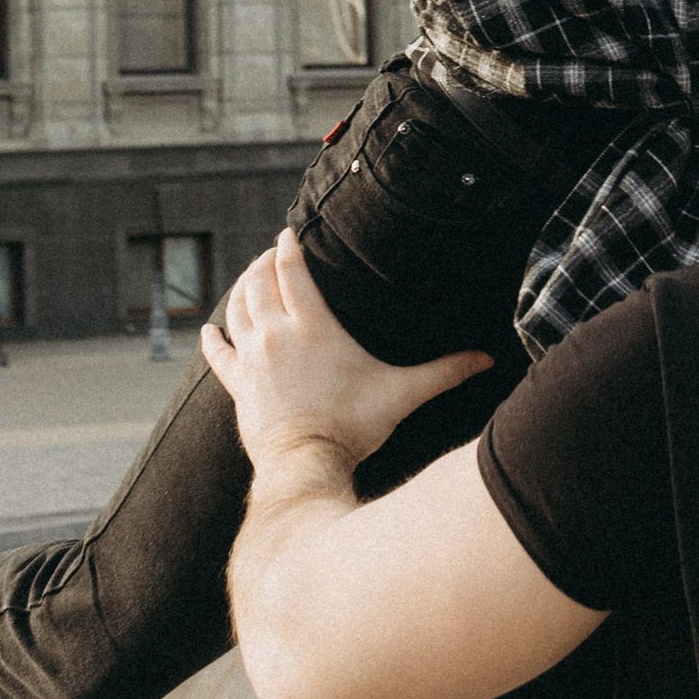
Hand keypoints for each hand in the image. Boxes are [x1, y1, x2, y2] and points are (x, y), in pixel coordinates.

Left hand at [200, 230, 490, 469]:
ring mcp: (252, 360)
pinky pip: (219, 353)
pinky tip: (209, 329)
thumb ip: (444, 372)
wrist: (304, 464)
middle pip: (258, 281)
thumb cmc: (353, 427)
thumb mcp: (402, 393)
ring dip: (241, 289)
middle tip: (272, 254)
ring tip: (251, 279)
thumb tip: (488, 358)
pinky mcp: (238, 386)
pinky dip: (212, 337)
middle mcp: (276, 335)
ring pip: (237, 309)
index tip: (289, 234)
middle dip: (263, 262)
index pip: (291, 270)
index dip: (288, 247)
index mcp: (312, 326)